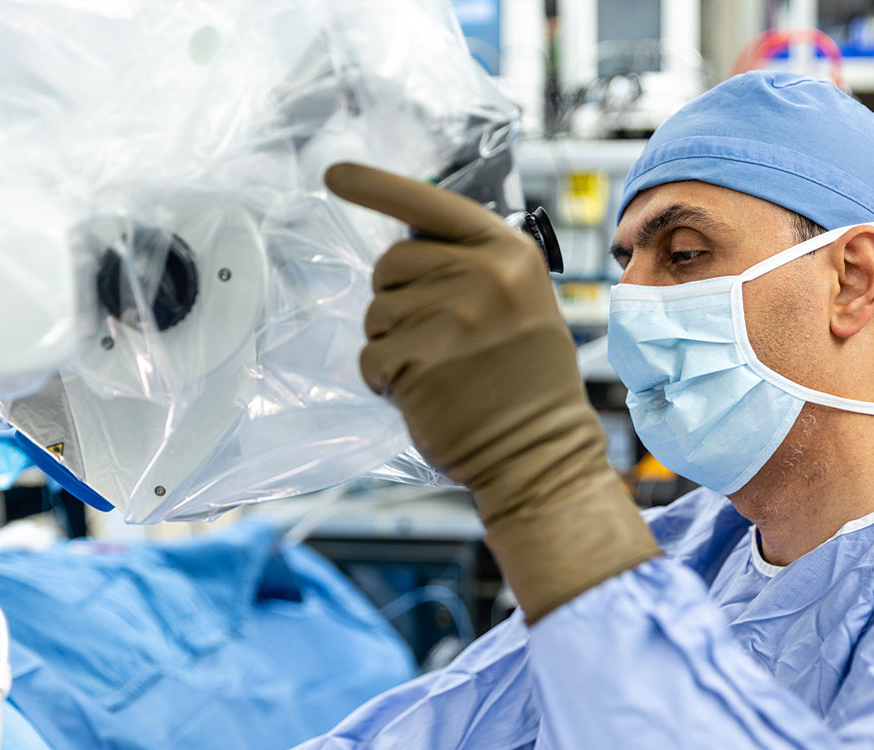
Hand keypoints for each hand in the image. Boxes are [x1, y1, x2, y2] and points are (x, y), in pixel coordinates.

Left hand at [326, 163, 659, 620]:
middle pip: (390, 261)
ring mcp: (449, 317)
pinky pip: (369, 355)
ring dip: (392, 342)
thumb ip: (474, 268)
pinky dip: (383, 379)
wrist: (541, 452)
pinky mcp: (417, 360)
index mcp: (509, 254)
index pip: (430, 204)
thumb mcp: (521, 303)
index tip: (333, 172)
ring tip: (437, 370)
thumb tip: (406, 253)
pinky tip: (420, 393)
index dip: (377, 186)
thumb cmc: (528, 383)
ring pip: (376, 310)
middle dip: (398, 297)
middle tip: (434, 336)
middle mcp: (481, 275)